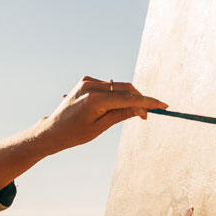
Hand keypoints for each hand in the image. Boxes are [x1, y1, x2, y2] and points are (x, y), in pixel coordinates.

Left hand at [37, 76, 168, 153]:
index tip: (162, 105)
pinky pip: (109, 86)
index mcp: (94, 100)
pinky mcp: (86, 81)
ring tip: (132, 114)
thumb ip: (121, 115)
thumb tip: (142, 110)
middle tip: (147, 115)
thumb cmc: (75, 134)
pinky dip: (116, 94)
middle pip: (125, 89)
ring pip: (118, 86)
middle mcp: (91, 86)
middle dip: (139, 100)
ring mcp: (87, 81)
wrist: (53, 130)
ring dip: (128, 98)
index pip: (128, 98)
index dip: (147, 102)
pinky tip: (114, 107)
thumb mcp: (100, 127)